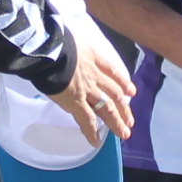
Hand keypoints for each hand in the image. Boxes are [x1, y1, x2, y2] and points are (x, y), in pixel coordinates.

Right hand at [43, 24, 136, 143]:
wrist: (50, 49)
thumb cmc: (53, 41)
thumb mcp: (68, 39)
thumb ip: (70, 47)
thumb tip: (62, 47)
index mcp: (92, 57)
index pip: (112, 71)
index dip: (123, 82)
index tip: (131, 91)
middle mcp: (94, 75)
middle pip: (114, 93)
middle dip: (124, 108)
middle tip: (131, 120)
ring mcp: (87, 90)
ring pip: (107, 108)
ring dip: (116, 121)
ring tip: (124, 133)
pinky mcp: (76, 102)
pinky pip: (87, 120)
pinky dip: (92, 132)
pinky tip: (97, 142)